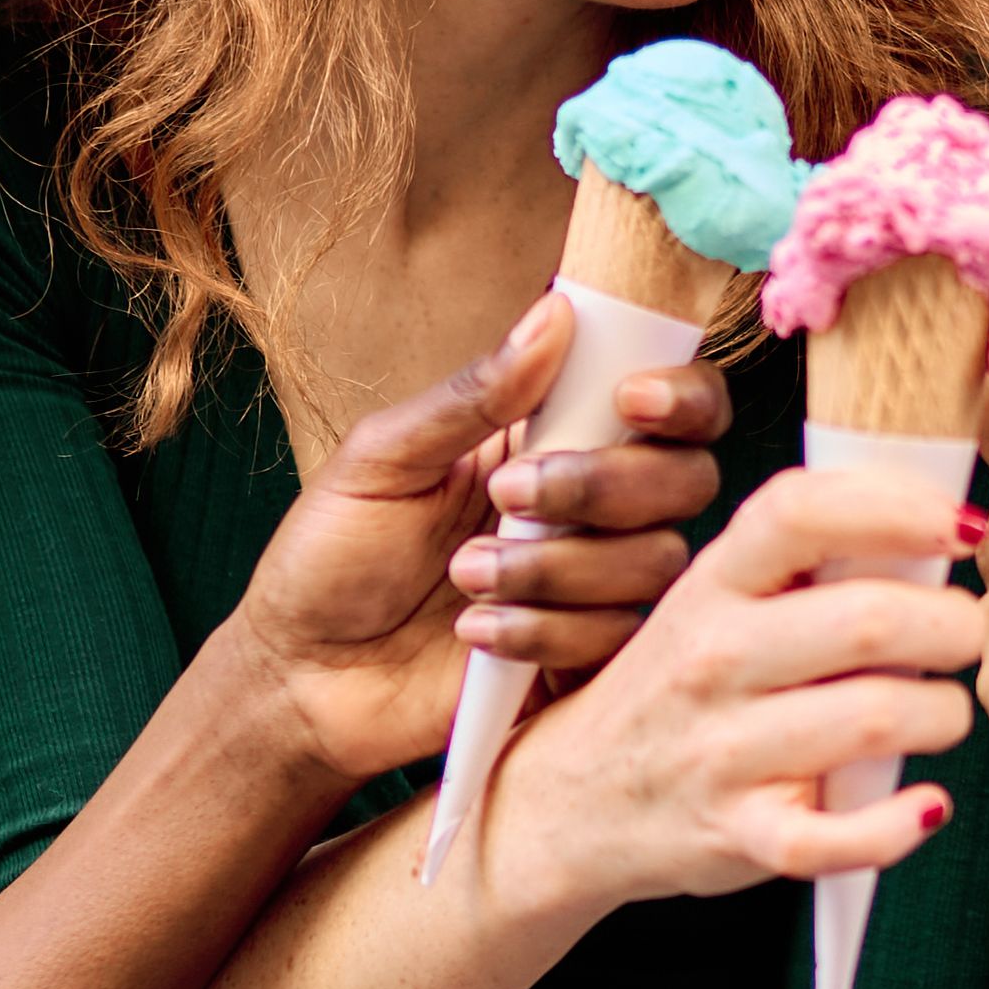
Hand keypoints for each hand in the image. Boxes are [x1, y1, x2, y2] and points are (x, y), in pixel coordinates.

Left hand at [230, 295, 735, 782]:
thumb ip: (474, 395)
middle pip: (685, 480)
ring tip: (463, 574)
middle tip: (507, 493)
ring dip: (553, 566)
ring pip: (651, 563)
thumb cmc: (332, 556)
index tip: (630, 400)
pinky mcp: (582, 661)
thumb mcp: (384, 459)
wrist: (302, 675)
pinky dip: (541, 632)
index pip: (670, 405)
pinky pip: (613, 641)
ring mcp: (593, 589)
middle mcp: (591, 509)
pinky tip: (474, 632)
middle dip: (604, 484)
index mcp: (553, 438)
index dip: (680, 396)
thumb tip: (555, 313)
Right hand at [477, 461, 986, 918]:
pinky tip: (926, 805)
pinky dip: (899, 825)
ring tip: (941, 713)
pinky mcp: (739, 835)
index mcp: (712, 585)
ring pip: (877, 717)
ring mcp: (722, 752)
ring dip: (944, 714)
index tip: (964, 527)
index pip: (803, 513)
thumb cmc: (678, 689)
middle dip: (955, 625)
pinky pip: (838, 837)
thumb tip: (938, 524)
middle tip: (964, 637)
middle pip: (871, 620)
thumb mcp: (712, 602)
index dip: (901, 510)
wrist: (571, 801)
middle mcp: (711, 658)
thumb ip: (803, 562)